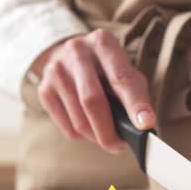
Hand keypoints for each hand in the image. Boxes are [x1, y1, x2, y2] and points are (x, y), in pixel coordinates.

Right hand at [31, 29, 155, 153]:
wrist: (67, 57)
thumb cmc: (105, 70)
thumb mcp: (125, 72)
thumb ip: (135, 96)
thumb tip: (143, 127)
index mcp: (103, 43)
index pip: (121, 78)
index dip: (135, 104)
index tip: (146, 125)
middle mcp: (77, 52)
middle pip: (92, 101)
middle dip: (109, 131)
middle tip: (119, 147)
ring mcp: (56, 70)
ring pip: (79, 120)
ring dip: (96, 137)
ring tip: (107, 136)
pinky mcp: (44, 89)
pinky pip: (67, 127)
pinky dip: (82, 136)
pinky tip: (89, 128)